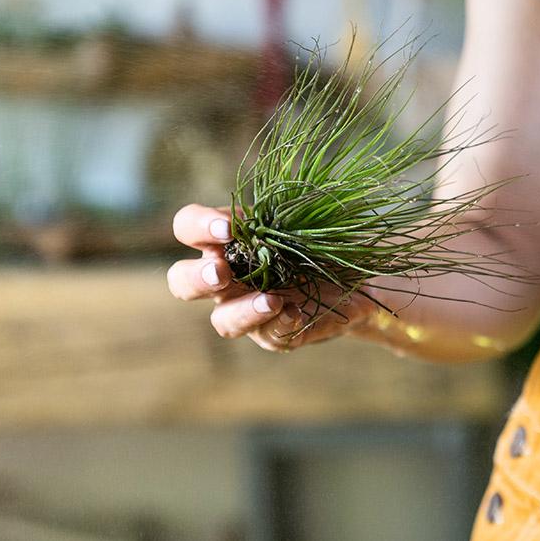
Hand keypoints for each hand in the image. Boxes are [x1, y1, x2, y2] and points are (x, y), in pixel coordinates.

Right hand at [166, 204, 370, 352]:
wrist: (357, 275)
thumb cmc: (323, 234)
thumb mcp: (309, 215)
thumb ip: (291, 209)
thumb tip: (289, 205)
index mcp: (227, 238)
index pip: (188, 227)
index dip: (198, 226)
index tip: (227, 228)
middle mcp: (228, 277)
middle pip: (182, 281)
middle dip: (197, 277)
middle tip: (221, 273)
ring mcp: (248, 308)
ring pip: (222, 321)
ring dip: (242, 312)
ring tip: (272, 300)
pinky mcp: (277, 332)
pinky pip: (269, 336)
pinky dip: (279, 324)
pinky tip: (296, 314)